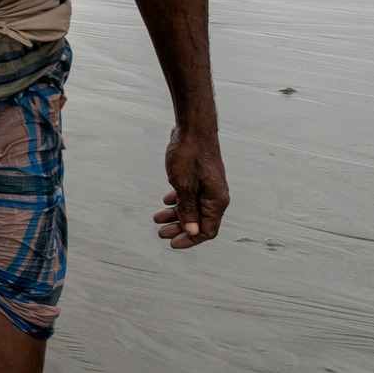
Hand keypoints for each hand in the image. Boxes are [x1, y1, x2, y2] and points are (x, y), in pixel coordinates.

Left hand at [152, 123, 227, 248]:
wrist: (193, 129)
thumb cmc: (189, 155)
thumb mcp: (184, 186)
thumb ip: (188, 210)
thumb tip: (192, 232)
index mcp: (217, 201)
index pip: (207, 230)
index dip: (190, 239)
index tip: (172, 244)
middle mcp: (216, 196)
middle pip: (199, 222)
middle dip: (179, 229)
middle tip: (160, 233)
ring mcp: (209, 186)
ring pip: (193, 208)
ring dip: (175, 215)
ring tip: (157, 219)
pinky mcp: (200, 177)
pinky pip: (191, 195)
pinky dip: (179, 200)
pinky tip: (166, 201)